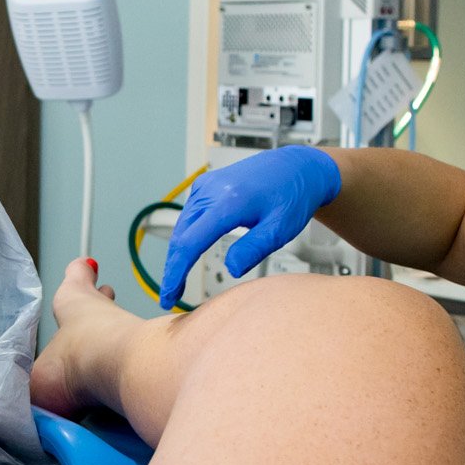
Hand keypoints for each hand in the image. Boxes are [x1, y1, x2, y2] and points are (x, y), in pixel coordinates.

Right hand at [158, 146, 342, 307]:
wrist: (296, 167)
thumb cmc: (292, 197)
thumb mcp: (281, 229)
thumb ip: (254, 249)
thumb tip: (232, 270)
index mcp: (230, 201)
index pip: (191, 243)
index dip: (176, 272)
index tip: (168, 295)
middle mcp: (212, 190)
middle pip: (181, 236)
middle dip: (173, 268)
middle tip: (170, 297)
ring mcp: (206, 185)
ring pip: (182, 227)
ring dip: (178, 254)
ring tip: (177, 281)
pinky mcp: (205, 185)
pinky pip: (188, 216)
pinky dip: (185, 237)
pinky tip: (187, 254)